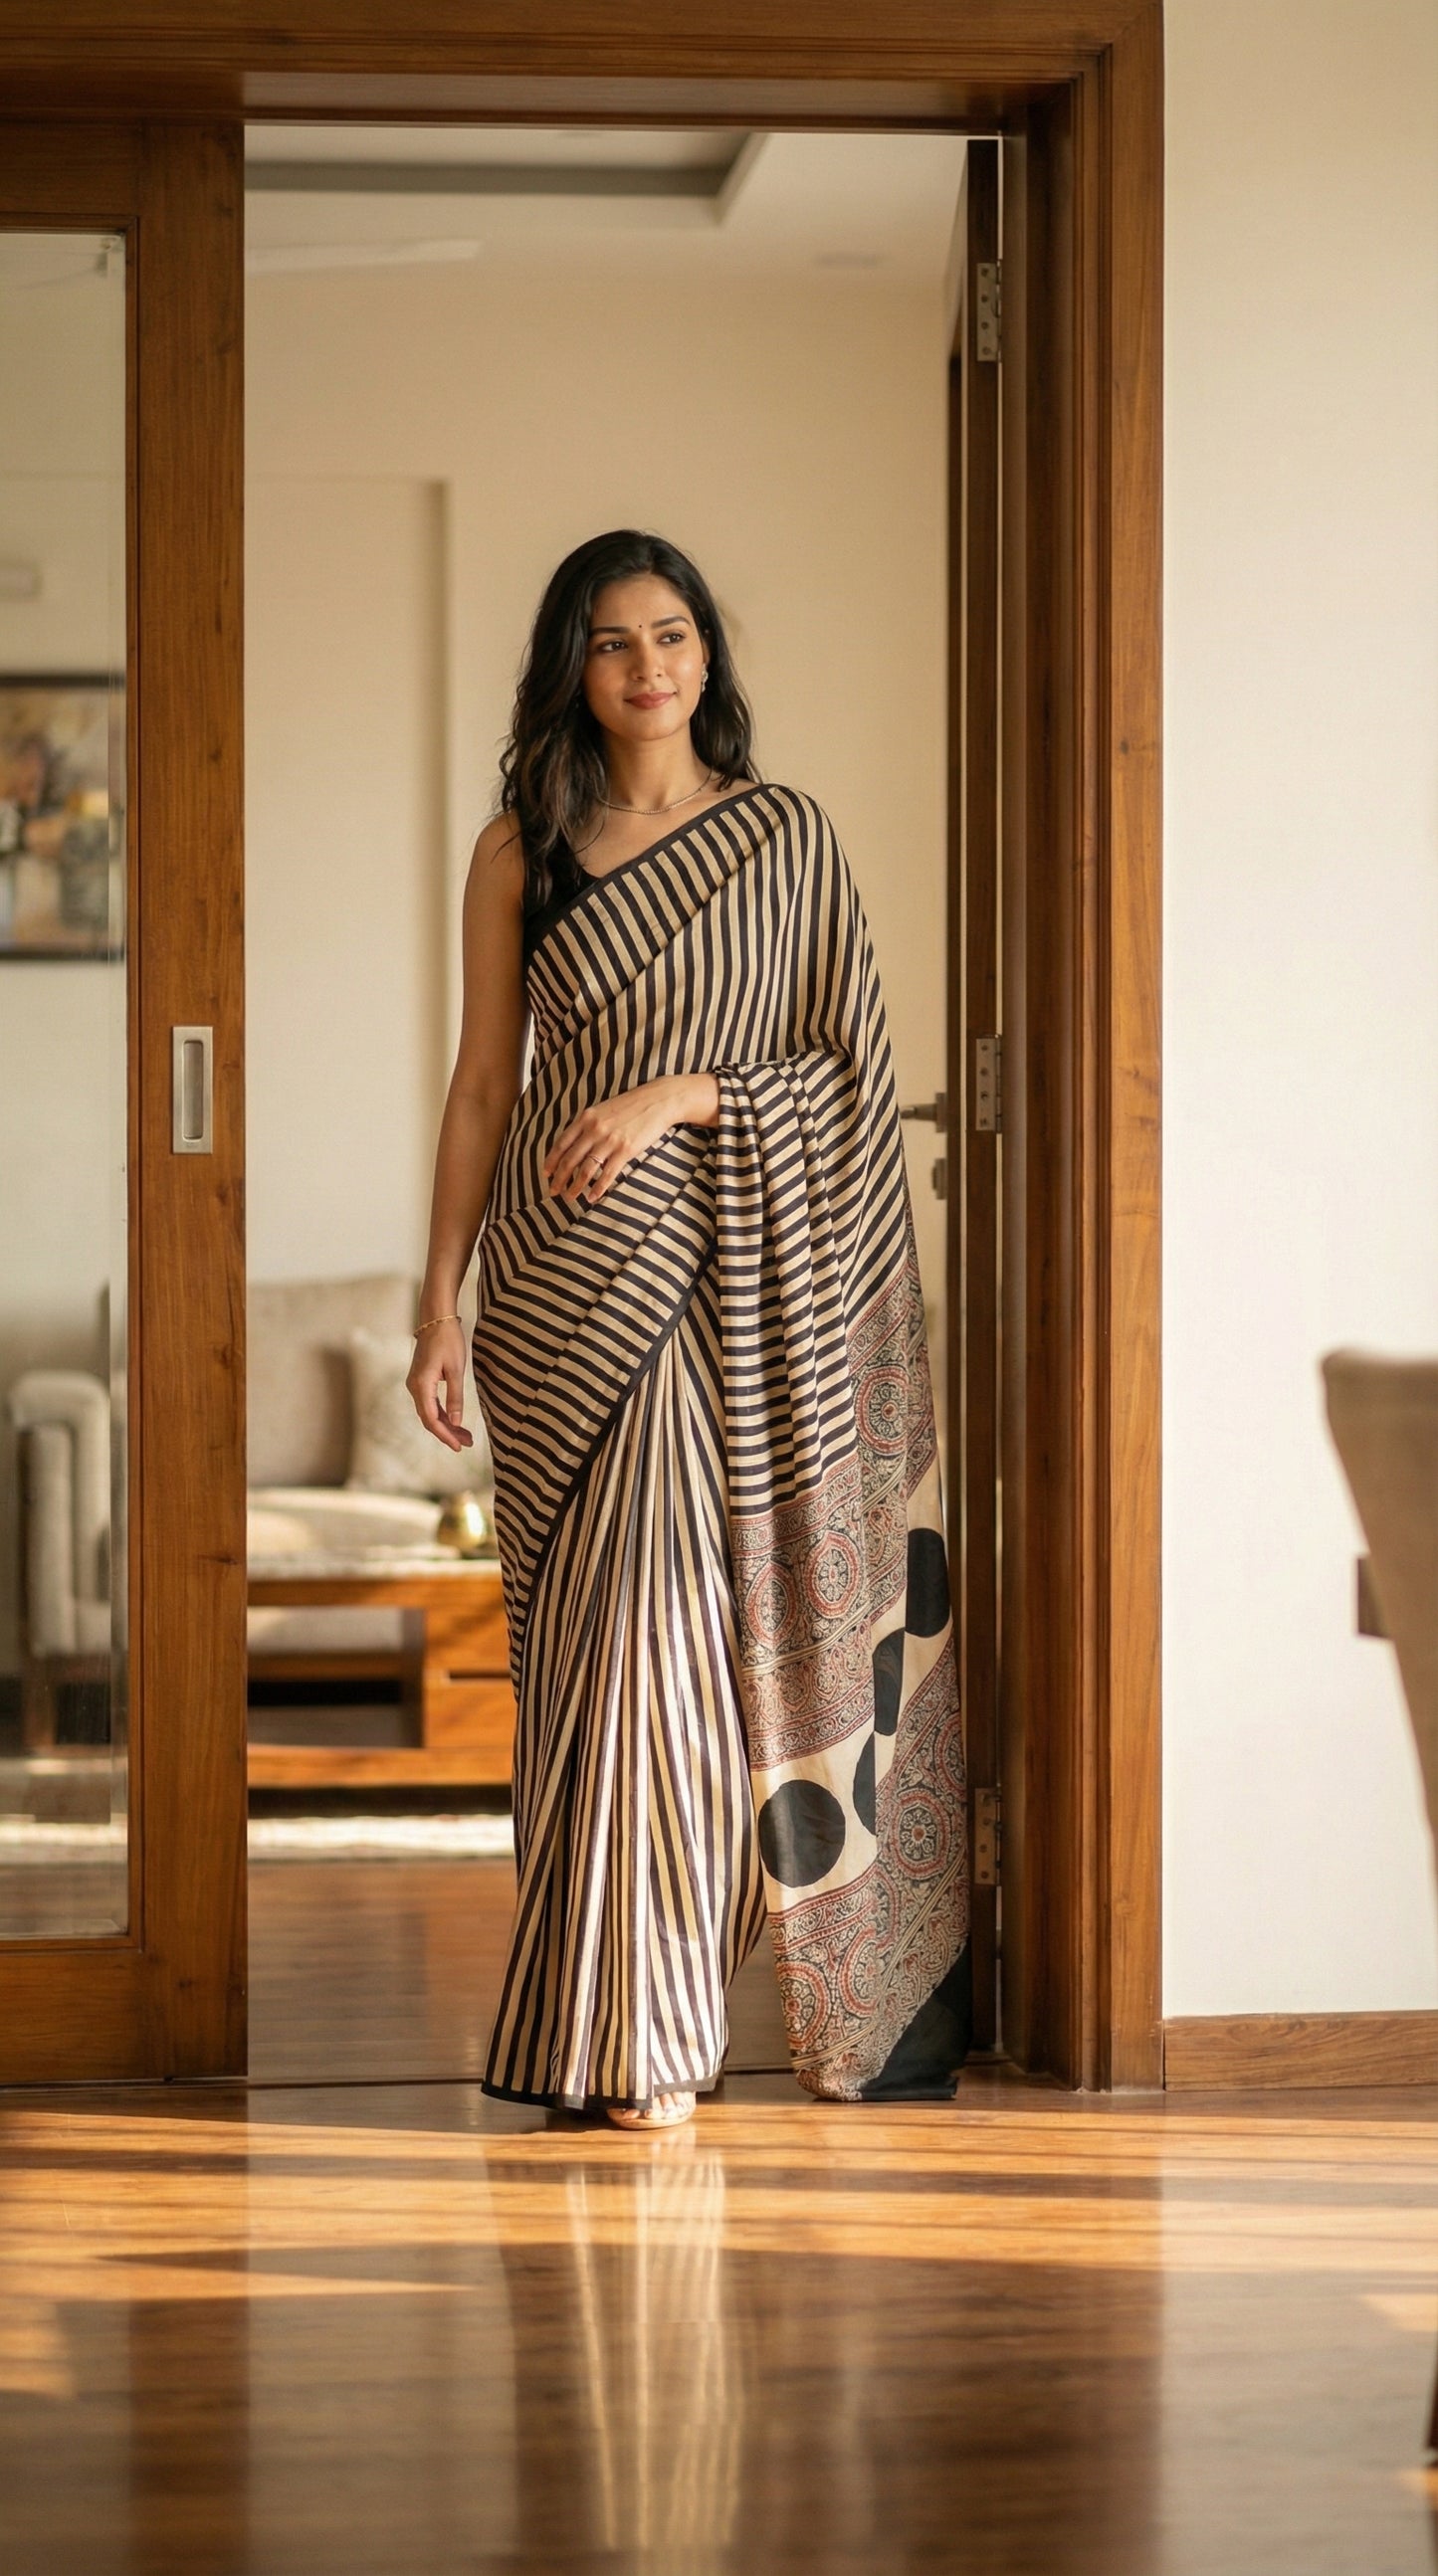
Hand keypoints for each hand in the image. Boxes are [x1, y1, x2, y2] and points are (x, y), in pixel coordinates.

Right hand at [406, 1317, 473, 1451]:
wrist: (436, 1319)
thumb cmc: (447, 1340)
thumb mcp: (456, 1369)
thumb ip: (455, 1397)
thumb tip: (457, 1422)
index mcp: (421, 1385)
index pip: (431, 1419)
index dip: (445, 1435)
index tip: (458, 1446)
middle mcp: (414, 1387)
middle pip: (429, 1419)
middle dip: (447, 1433)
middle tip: (466, 1444)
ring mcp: (415, 1384)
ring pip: (429, 1412)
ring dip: (446, 1425)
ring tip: (464, 1436)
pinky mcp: (420, 1381)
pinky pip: (429, 1403)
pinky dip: (442, 1414)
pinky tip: (454, 1421)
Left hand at [543, 1074, 717, 1204]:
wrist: (658, 1100)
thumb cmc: (632, 1105)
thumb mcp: (603, 1109)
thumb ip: (588, 1124)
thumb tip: (576, 1144)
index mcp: (586, 1118)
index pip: (562, 1143)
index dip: (552, 1161)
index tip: (546, 1174)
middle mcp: (594, 1129)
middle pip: (570, 1159)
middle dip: (559, 1178)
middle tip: (554, 1191)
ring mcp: (609, 1140)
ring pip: (586, 1169)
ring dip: (575, 1186)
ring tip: (570, 1198)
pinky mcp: (625, 1150)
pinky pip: (607, 1174)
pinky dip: (598, 1188)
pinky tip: (592, 1198)